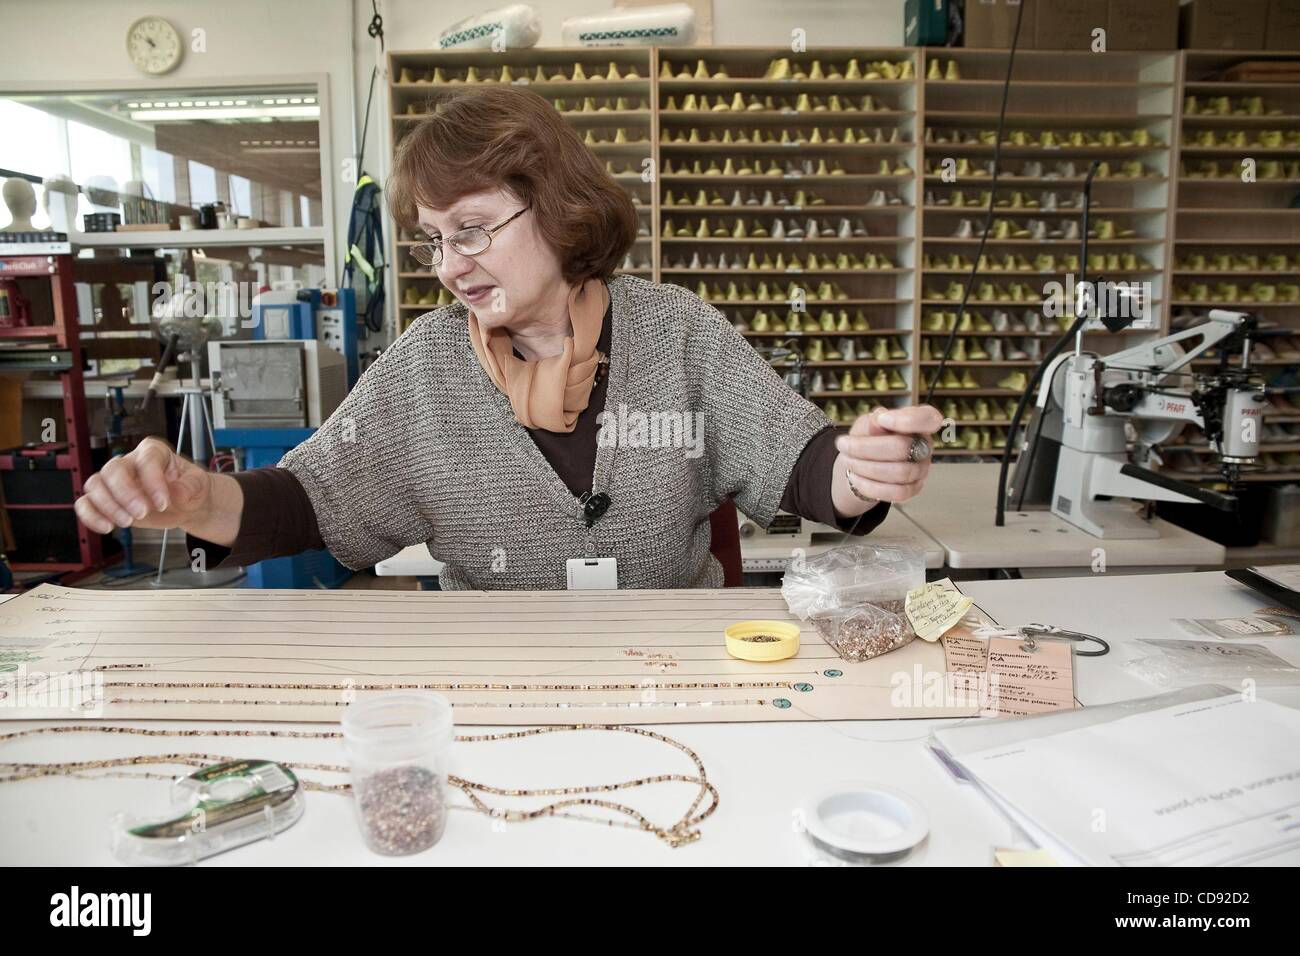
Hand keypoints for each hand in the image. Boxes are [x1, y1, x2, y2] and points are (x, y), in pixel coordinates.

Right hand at [75, 437, 214, 534]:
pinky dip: (90, 516)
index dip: (152, 481)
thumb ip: (190, 486)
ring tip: (128, 522)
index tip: (164, 502)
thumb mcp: (199, 484)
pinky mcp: (106, 500)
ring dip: (108, 506)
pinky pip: (85, 504)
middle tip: (143, 513)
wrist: (186, 505)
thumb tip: (177, 493)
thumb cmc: (190, 488)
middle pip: (113, 469)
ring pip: (95, 485)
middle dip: (125, 493)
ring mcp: (115, 481)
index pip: (146, 460)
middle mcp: (130, 463)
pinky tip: (107, 527)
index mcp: (153, 452)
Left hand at [833, 404, 943, 507]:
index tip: (881, 419)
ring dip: (866, 468)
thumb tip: (879, 418)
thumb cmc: (869, 437)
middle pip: (903, 448)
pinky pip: (898, 493)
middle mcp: (924, 445)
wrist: (863, 462)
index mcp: (920, 422)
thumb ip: (873, 421)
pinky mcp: (914, 488)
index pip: (929, 418)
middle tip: (843, 444)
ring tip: (847, 461)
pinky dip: (872, 486)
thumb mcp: (867, 423)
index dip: (908, 420)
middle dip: (867, 448)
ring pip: (900, 473)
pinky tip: (856, 478)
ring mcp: (922, 468)